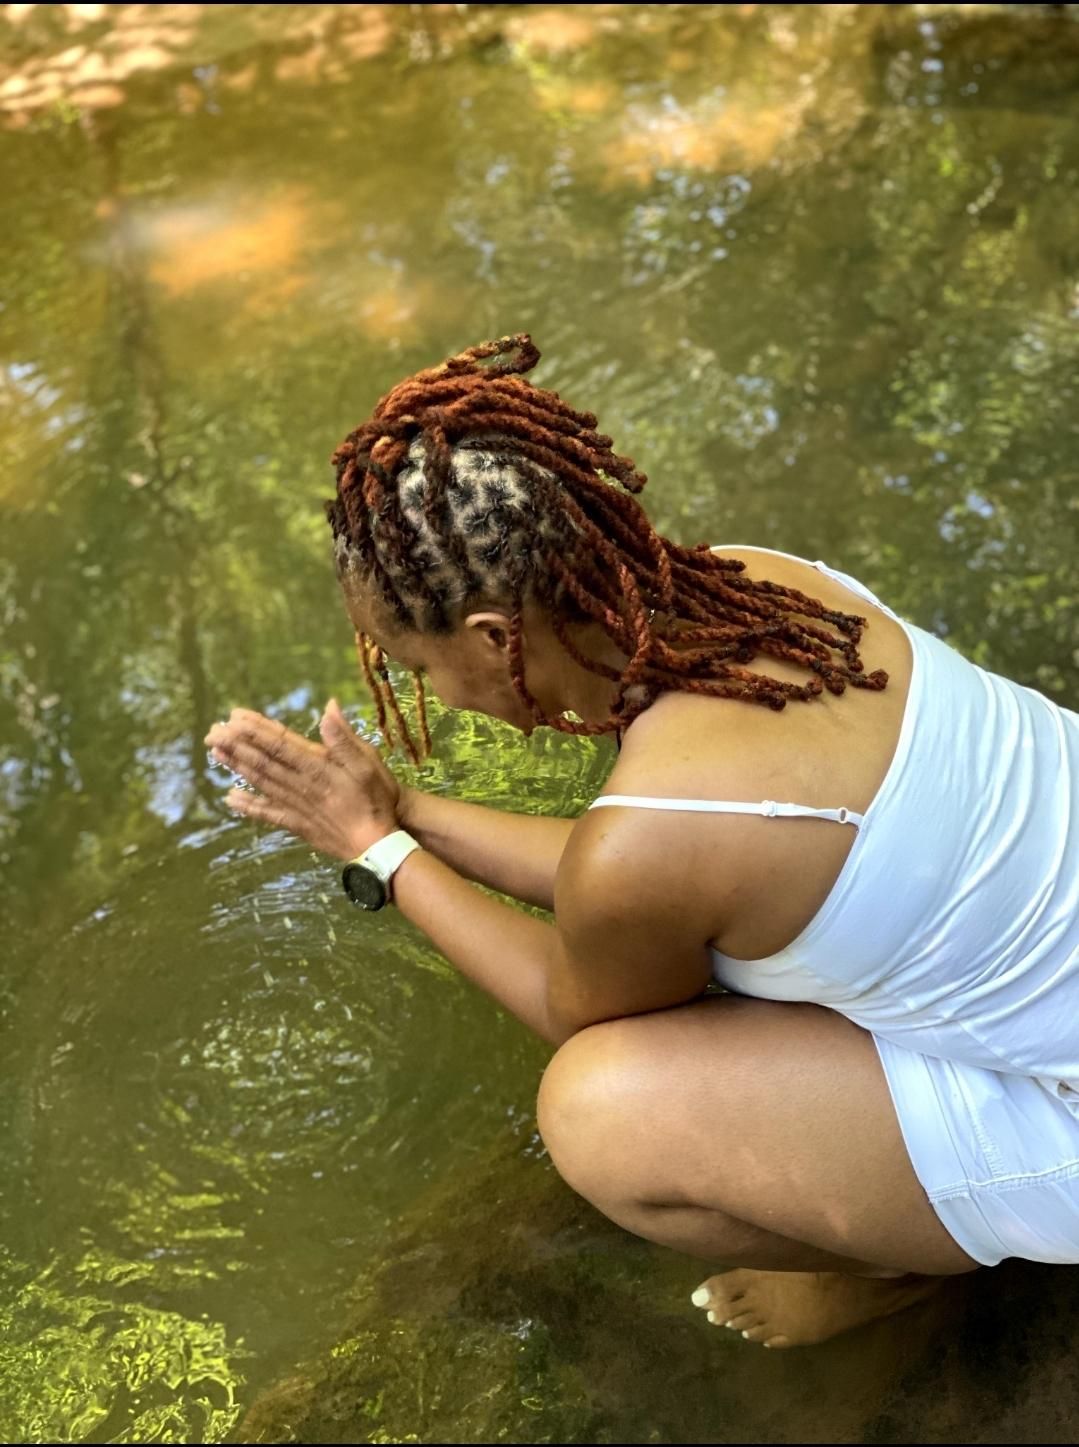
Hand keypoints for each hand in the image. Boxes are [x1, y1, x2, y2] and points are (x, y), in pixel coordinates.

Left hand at [205, 700, 401, 860]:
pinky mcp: (297, 825)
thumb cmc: (376, 801)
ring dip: (237, 766)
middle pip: (264, 762)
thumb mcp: (369, 764)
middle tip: (213, 732)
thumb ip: (345, 739)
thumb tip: (329, 708)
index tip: (234, 717)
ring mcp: (296, 807)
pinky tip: (230, 799)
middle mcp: (301, 786)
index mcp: (318, 768)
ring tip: (216, 752)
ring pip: (261, 782)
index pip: (281, 744)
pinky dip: (248, 807)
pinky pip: (268, 813)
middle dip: (237, 745)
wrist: (375, 846)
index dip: (256, 730)